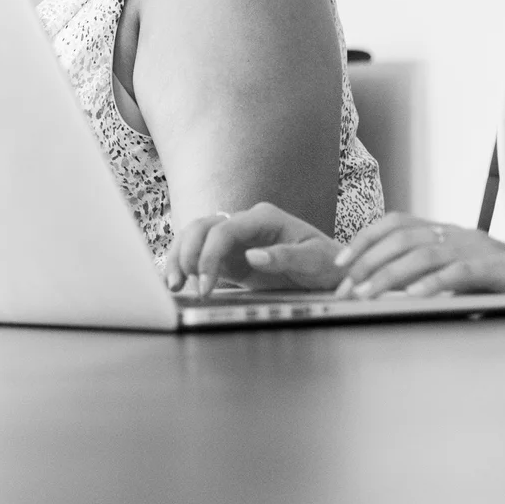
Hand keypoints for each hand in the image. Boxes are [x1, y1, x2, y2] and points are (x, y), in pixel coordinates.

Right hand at [166, 203, 345, 296]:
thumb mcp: (314, 260)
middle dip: (186, 253)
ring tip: (173, 285)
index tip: (206, 284)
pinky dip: (185, 266)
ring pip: (195, 237)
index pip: (225, 229)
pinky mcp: (230, 257)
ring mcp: (235, 240)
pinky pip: (200, 256)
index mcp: (264, 218)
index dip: (210, 255)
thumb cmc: (327, 263)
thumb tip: (252, 255)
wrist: (331, 273)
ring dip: (179, 258)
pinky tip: (178, 282)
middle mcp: (245, 224)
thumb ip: (285, 256)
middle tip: (182, 285)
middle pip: (202, 227)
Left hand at [333, 213, 504, 314]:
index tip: (339, 265)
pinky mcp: (504, 268)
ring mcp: (484, 249)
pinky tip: (416, 298)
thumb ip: (432, 284)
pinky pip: (462, 271)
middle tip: (346, 290)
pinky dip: (435, 283)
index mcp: (451, 235)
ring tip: (367, 294)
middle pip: (403, 237)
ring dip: (390, 275)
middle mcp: (463, 235)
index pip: (398, 224)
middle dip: (368, 262)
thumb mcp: (465, 286)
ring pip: (425, 252)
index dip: (365, 239)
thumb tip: (387, 297)